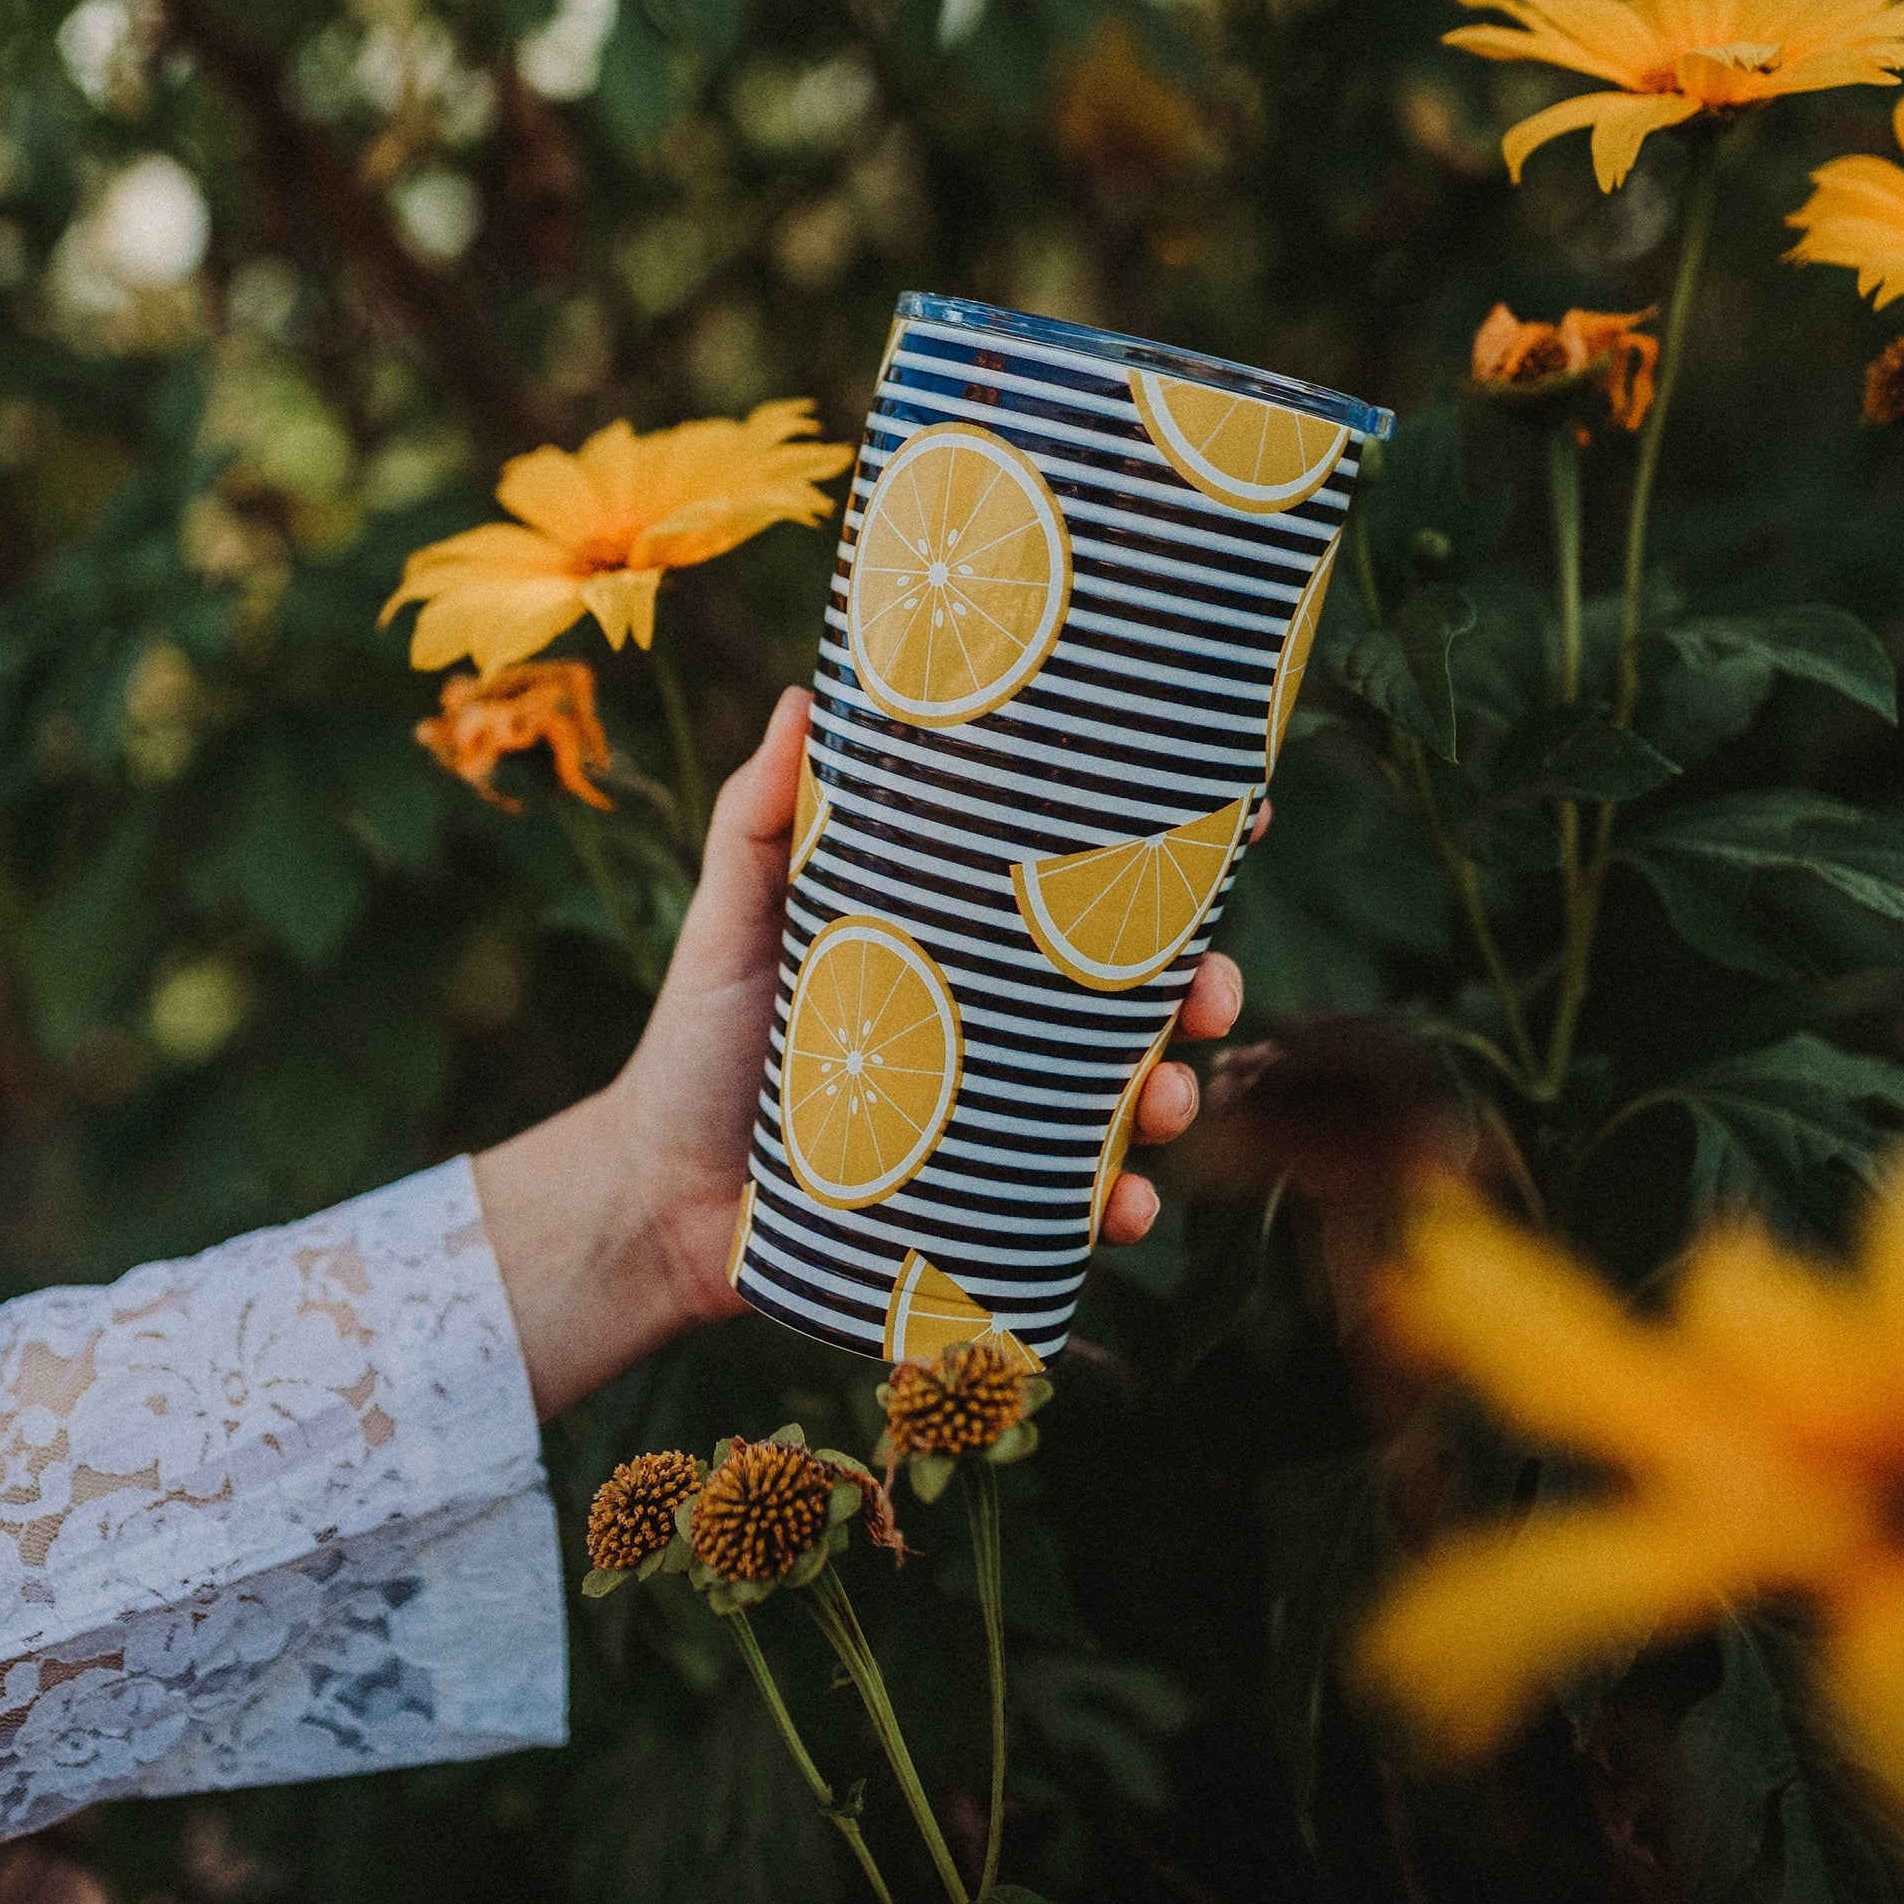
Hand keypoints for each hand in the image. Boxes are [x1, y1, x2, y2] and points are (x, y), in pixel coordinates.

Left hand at [474, 685, 1263, 1416]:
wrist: (657, 1192)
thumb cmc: (696, 1041)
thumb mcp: (733, 918)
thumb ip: (759, 819)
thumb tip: (801, 697)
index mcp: (962, 943)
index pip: (1080, 892)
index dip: (1170, 862)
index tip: (1246, 822)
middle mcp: (998, 1025)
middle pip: (1136, 997)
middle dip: (1203, 989)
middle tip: (1214, 994)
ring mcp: (999, 1117)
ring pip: (1128, 1098)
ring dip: (1175, 1098)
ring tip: (1163, 1105)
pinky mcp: (984, 1201)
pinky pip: (1074, 1202)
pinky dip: (1117, 1206)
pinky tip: (1121, 1206)